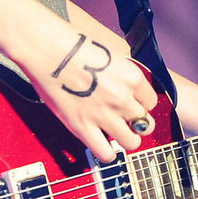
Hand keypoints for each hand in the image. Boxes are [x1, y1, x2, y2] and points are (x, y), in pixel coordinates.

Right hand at [20, 21, 158, 163]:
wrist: (46, 49)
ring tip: (116, 133)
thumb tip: (126, 88)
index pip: (151, 102)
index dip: (141, 104)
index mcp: (132, 77)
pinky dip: (107, 153)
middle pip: (145, 124)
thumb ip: (122, 75)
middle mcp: (122, 98)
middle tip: (126, 120)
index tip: (132, 104)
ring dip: (126, 139)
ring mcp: (103, 114)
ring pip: (132, 143)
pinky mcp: (82, 127)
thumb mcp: (110, 54)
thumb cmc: (73, 45)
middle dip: (137, 123)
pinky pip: (106, 154)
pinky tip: (102, 144)